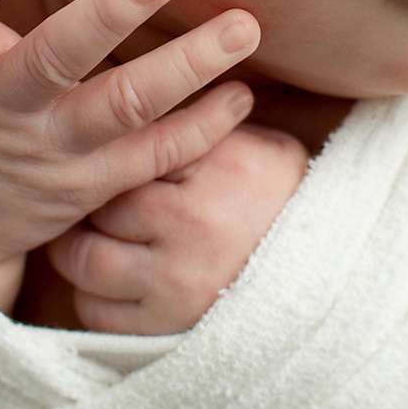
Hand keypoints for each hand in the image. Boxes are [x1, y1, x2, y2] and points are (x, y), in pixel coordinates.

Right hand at [0, 0, 262, 311]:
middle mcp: (6, 110)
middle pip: (55, 61)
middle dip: (108, 16)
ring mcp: (55, 152)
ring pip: (124, 109)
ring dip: (188, 67)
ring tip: (244, 26)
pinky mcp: (95, 186)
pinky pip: (155, 158)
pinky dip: (203, 129)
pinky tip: (242, 94)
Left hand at [46, 124, 310, 333]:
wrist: (328, 281)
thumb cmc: (281, 203)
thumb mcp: (260, 148)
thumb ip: (205, 124)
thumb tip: (145, 81)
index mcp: (222, 167)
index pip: (135, 144)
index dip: (110, 149)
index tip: (100, 152)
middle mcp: (196, 223)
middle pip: (101, 201)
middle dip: (88, 200)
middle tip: (86, 198)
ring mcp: (179, 280)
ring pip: (86, 259)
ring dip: (79, 250)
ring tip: (91, 238)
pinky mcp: (166, 327)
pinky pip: (96, 311)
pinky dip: (92, 296)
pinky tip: (110, 282)